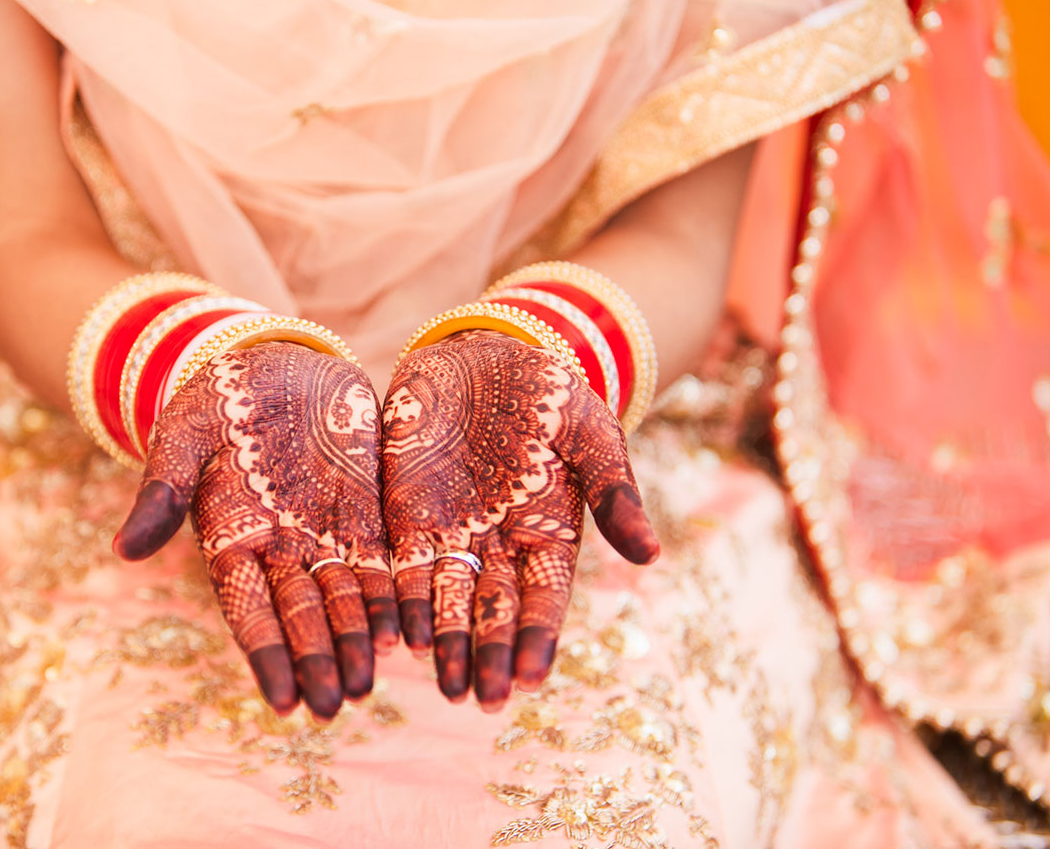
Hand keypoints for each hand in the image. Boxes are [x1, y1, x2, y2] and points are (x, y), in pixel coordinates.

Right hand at [112, 342, 396, 719]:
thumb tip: (122, 551)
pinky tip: (408, 634)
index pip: (247, 609)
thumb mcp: (185, 435)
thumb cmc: (218, 396)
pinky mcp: (366, 511)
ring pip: (345, 599)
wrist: (274, 357)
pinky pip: (382, 562)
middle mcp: (279, 548)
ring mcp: (325, 532)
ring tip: (369, 686)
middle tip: (335, 706)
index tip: (282, 702)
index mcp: (230, 538)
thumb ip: (163, 491)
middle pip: (301, 615)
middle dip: (318, 662)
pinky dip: (392, 598)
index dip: (266, 656)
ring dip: (356, 642)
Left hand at [380, 330, 659, 711]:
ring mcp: (453, 533)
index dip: (538, 637)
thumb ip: (614, 494)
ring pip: (447, 600)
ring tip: (444, 686)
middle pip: (494, 611)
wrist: (487, 350)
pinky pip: (401, 566)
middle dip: (489, 656)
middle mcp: (501, 546)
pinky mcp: (407, 513)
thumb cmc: (550, 392)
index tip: (532, 677)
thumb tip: (651, 557)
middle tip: (483, 699)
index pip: (545, 598)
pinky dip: (402, 601)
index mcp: (551, 534)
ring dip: (446, 644)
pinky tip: (398, 635)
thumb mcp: (591, 434)